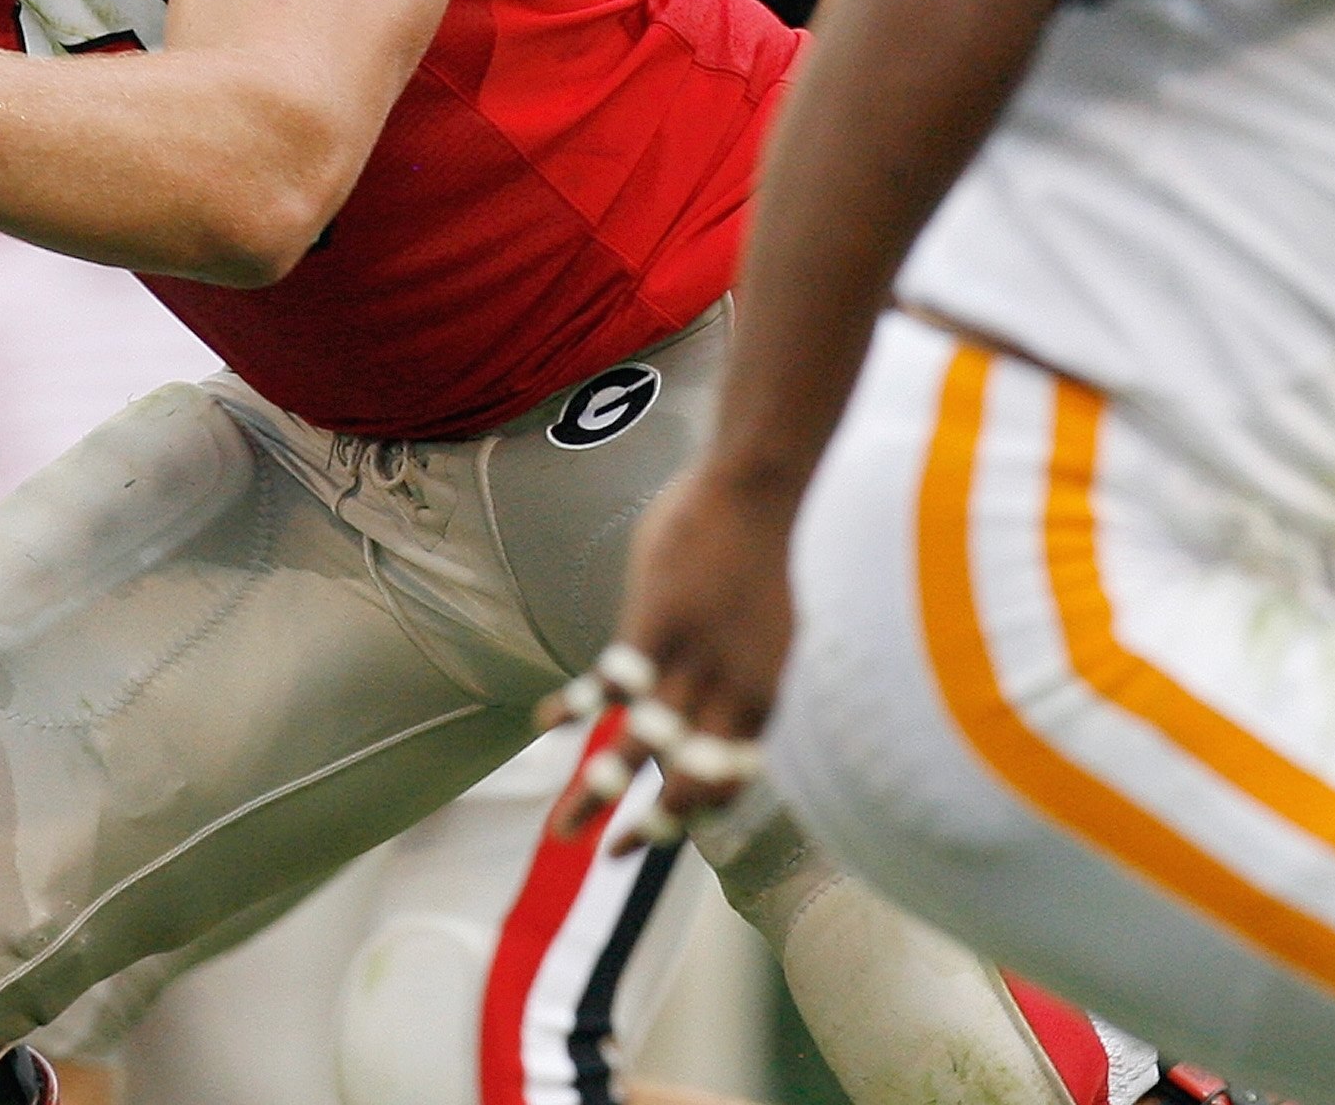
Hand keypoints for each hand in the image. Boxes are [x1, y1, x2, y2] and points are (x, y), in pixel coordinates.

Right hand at [546, 462, 798, 843]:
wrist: (775, 477)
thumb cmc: (788, 536)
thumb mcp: (786, 618)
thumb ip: (757, 661)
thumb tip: (735, 685)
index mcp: (774, 694)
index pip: (734, 778)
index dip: (697, 812)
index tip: (665, 832)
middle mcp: (738, 691)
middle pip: (688, 784)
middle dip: (646, 830)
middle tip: (610, 856)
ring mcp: (696, 657)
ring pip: (639, 748)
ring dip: (595, 793)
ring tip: (560, 830)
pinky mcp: (659, 620)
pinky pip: (610, 682)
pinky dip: (577, 710)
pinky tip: (546, 729)